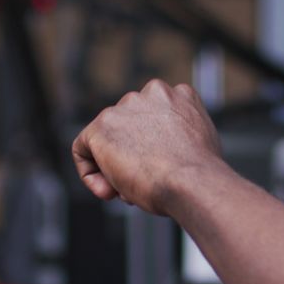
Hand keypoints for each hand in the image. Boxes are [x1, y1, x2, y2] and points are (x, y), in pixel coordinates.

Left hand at [71, 79, 222, 214]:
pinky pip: (83, 149)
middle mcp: (152, 93)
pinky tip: (108, 190)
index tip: (157, 168)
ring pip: (107, 139)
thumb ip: (180, 136)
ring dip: (114, 166)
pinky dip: (90, 173)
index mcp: (181, 95)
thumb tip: (163, 152)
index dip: (152, 146)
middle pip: (129, 126)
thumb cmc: (200, 175)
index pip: (155, 116)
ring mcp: (124, 108)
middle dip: (132, 155)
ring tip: (129, 189)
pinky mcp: (101, 127)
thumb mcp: (201, 143)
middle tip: (141, 183)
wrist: (191, 181)